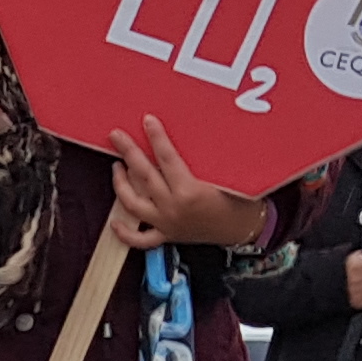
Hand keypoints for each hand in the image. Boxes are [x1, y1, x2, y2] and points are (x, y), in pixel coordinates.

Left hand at [105, 115, 267, 248]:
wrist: (246, 229)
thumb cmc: (242, 200)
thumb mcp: (227, 176)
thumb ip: (204, 160)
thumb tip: (189, 135)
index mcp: (189, 191)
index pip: (166, 158)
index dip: (156, 137)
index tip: (147, 121)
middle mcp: (173, 207)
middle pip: (144, 176)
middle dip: (128, 152)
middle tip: (116, 136)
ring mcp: (167, 223)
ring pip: (133, 204)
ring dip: (121, 184)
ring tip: (117, 167)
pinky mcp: (167, 236)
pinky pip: (140, 239)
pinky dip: (125, 233)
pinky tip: (115, 222)